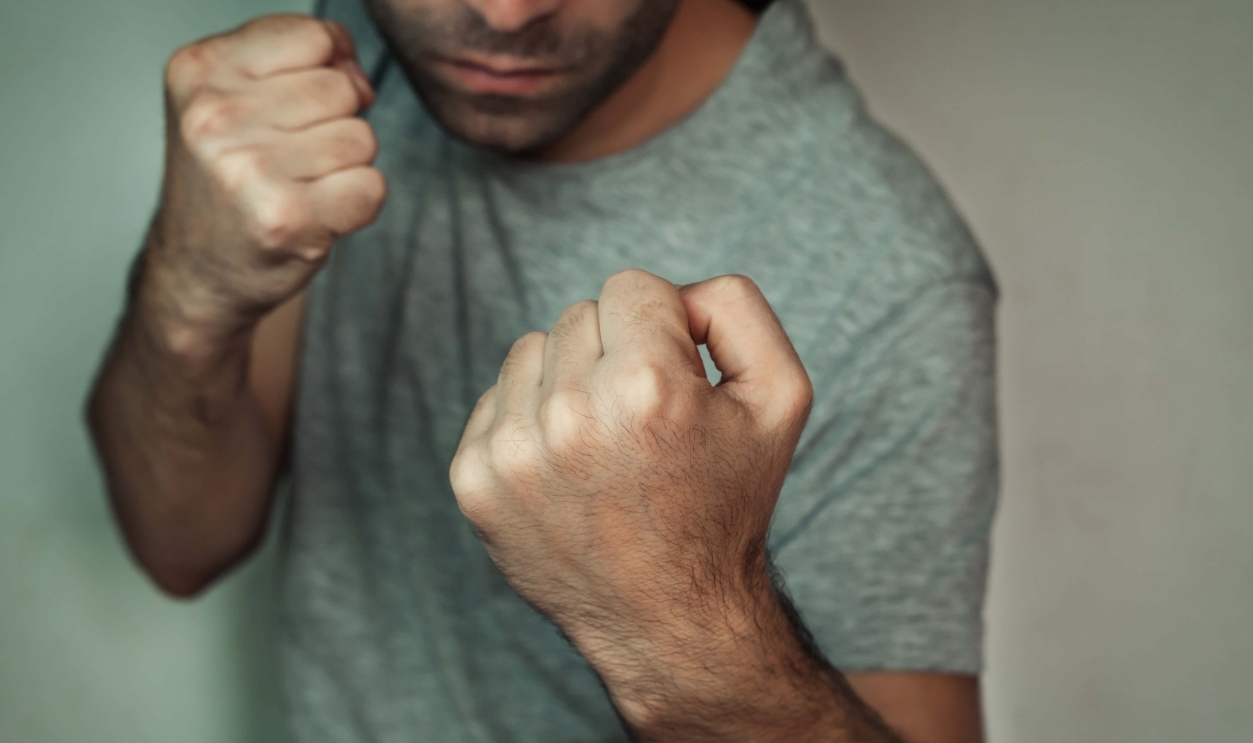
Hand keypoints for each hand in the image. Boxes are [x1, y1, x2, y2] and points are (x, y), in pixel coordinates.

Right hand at [141, 15, 385, 354]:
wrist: (197, 272)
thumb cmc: (227, 183)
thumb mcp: (233, 99)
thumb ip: (296, 62)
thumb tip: (358, 74)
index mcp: (199, 71)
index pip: (312, 35)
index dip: (329, 66)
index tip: (305, 102)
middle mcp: (215, 116)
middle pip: (341, 88)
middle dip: (335, 122)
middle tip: (293, 159)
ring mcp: (249, 169)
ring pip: (361, 138)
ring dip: (346, 167)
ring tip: (300, 187)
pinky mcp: (286, 218)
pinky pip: (372, 186)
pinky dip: (357, 204)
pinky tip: (316, 215)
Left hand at [450, 269, 814, 718]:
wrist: (671, 616)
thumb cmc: (727, 504)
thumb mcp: (780, 397)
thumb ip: (736, 309)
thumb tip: (673, 292)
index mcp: (649, 387)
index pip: (633, 285)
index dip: (663, 328)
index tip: (676, 382)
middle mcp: (572, 415)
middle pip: (581, 314)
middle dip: (616, 353)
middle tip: (644, 424)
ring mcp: (513, 451)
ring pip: (533, 350)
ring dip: (569, 381)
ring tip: (604, 444)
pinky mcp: (474, 480)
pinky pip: (497, 399)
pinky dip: (531, 421)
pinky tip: (567, 468)